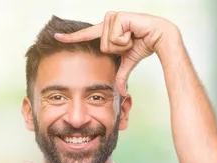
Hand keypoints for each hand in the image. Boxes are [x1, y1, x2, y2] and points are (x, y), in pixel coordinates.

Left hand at [54, 12, 179, 95]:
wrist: (159, 36)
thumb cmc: (144, 44)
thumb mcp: (128, 62)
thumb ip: (120, 75)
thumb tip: (121, 92)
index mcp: (106, 31)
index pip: (85, 36)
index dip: (71, 37)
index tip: (56, 37)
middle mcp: (106, 22)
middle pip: (102, 46)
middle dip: (118, 50)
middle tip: (130, 42)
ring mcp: (112, 18)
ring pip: (107, 43)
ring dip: (123, 45)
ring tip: (132, 37)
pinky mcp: (118, 17)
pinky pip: (115, 38)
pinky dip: (127, 40)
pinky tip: (134, 32)